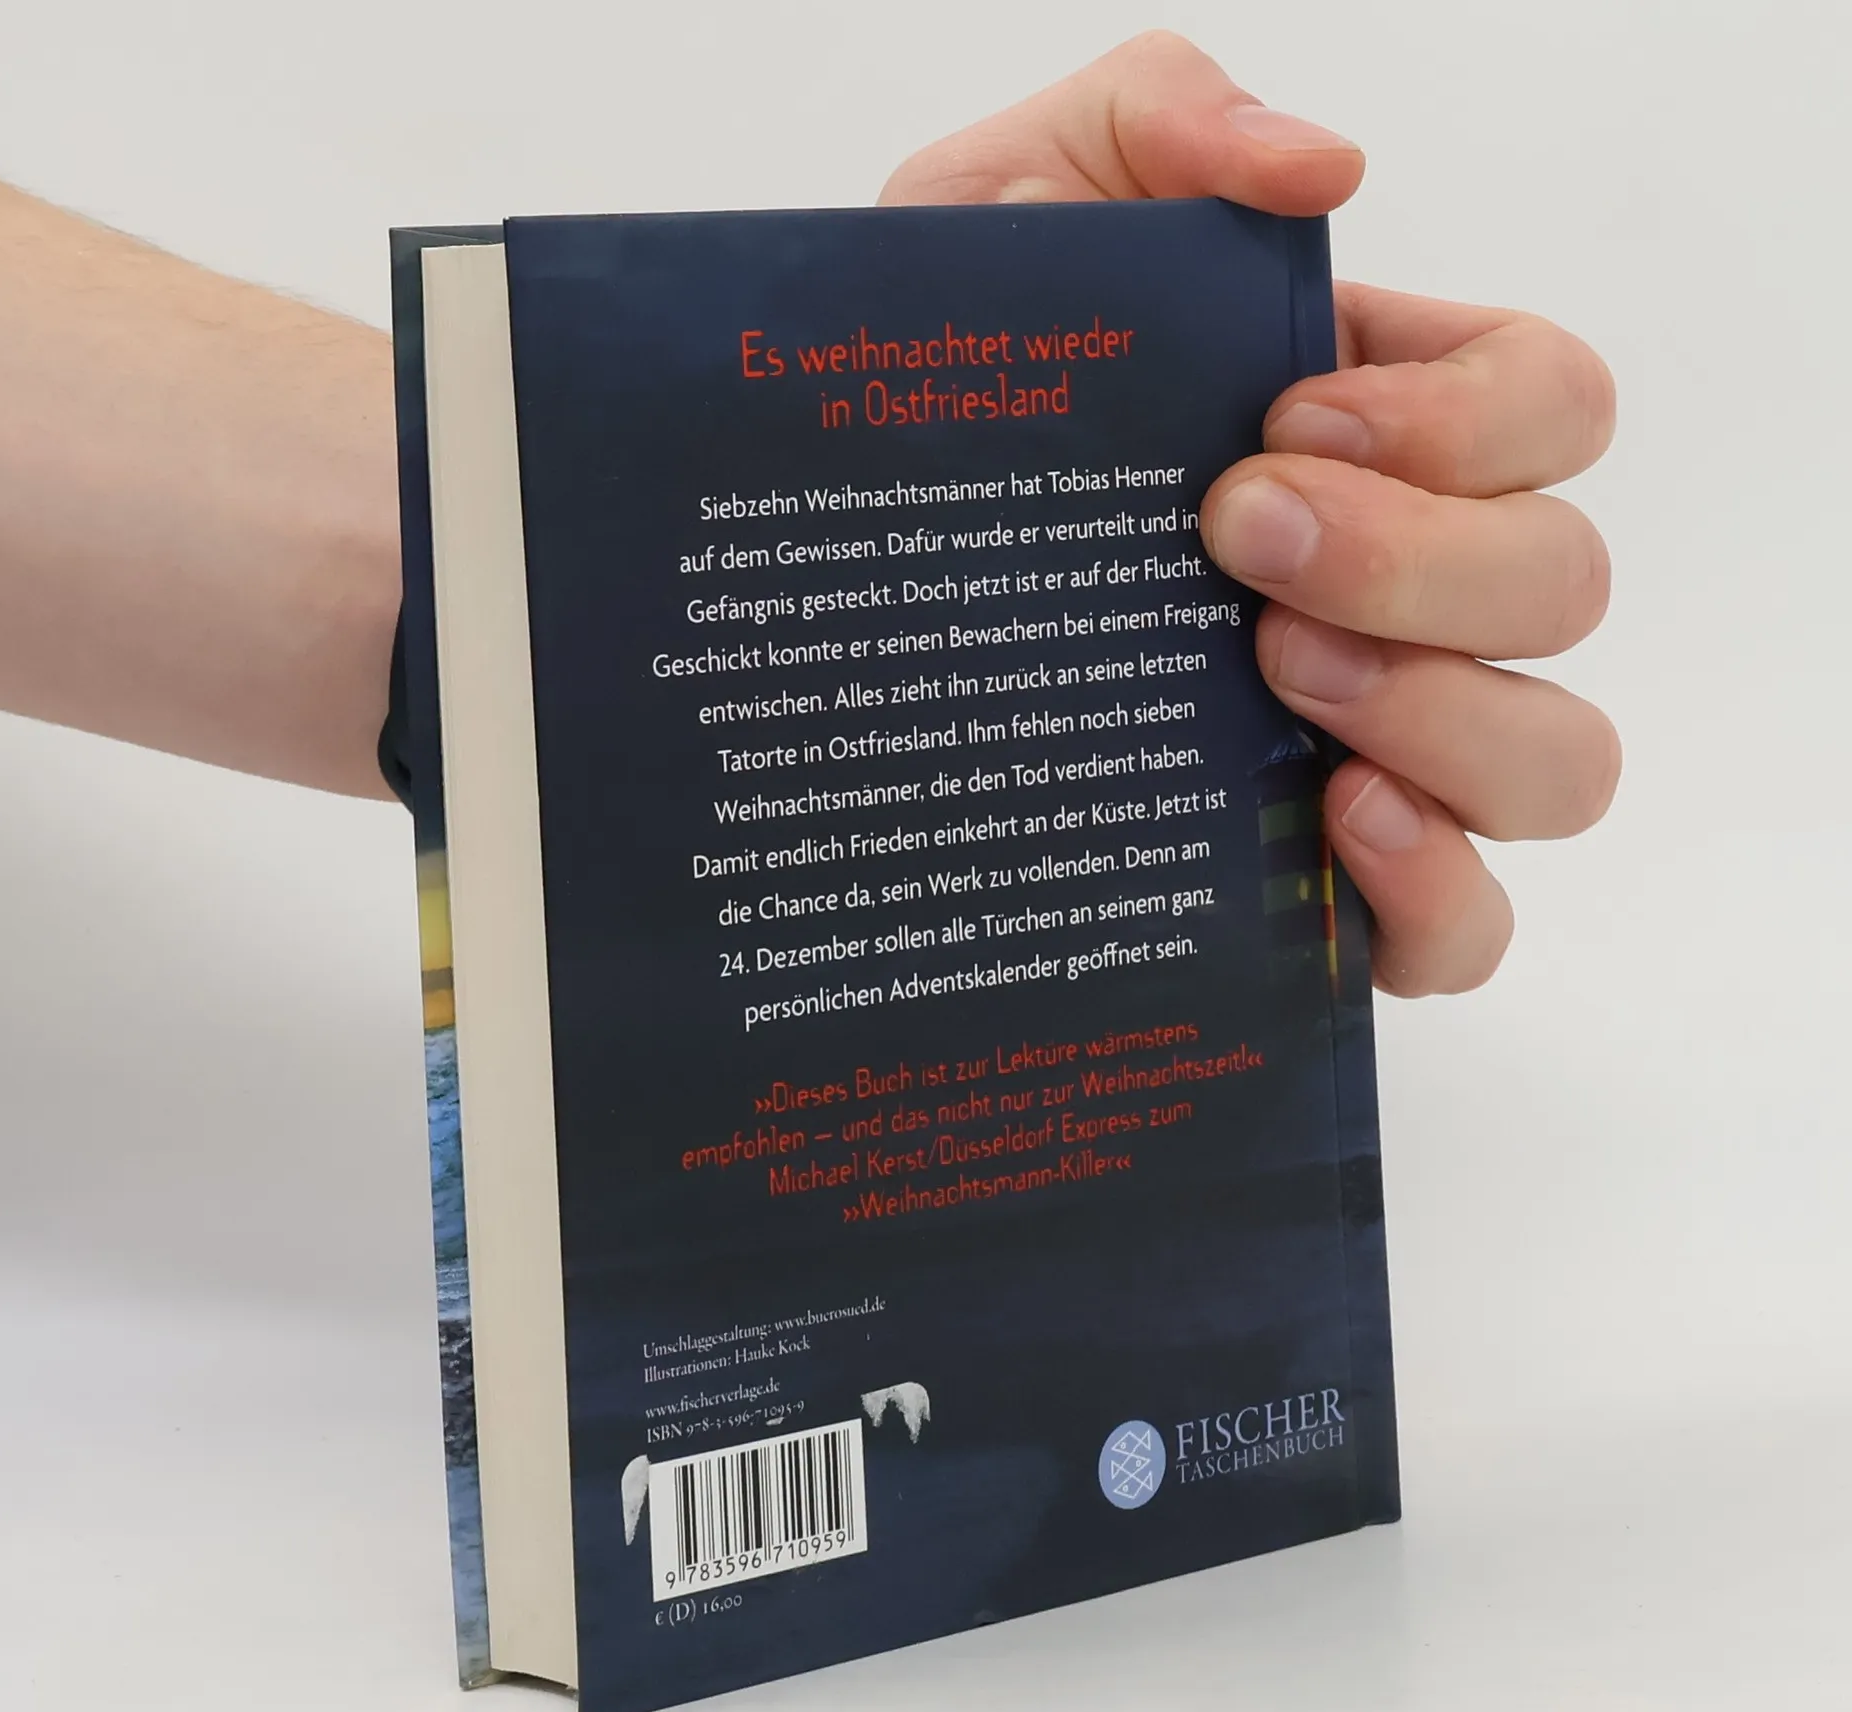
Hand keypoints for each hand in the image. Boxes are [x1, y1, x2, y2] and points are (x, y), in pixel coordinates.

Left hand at [882, 33, 1617, 995]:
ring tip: (1277, 680)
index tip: (1283, 420)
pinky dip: (1437, 894)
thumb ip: (1156, 119)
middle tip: (1239, 546)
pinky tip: (1326, 828)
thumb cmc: (917, 404)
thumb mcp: (999, 216)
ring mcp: (1372, 748)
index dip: (1466, 417)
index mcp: (1370, 429)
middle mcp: (1401, 592)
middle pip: (1562, 585)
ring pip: (1555, 762)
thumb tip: (1327, 168)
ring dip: (1449, 718)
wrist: (807, 583)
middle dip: (1421, 560)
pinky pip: (1464, 933)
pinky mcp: (1314, 892)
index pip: (1549, 406)